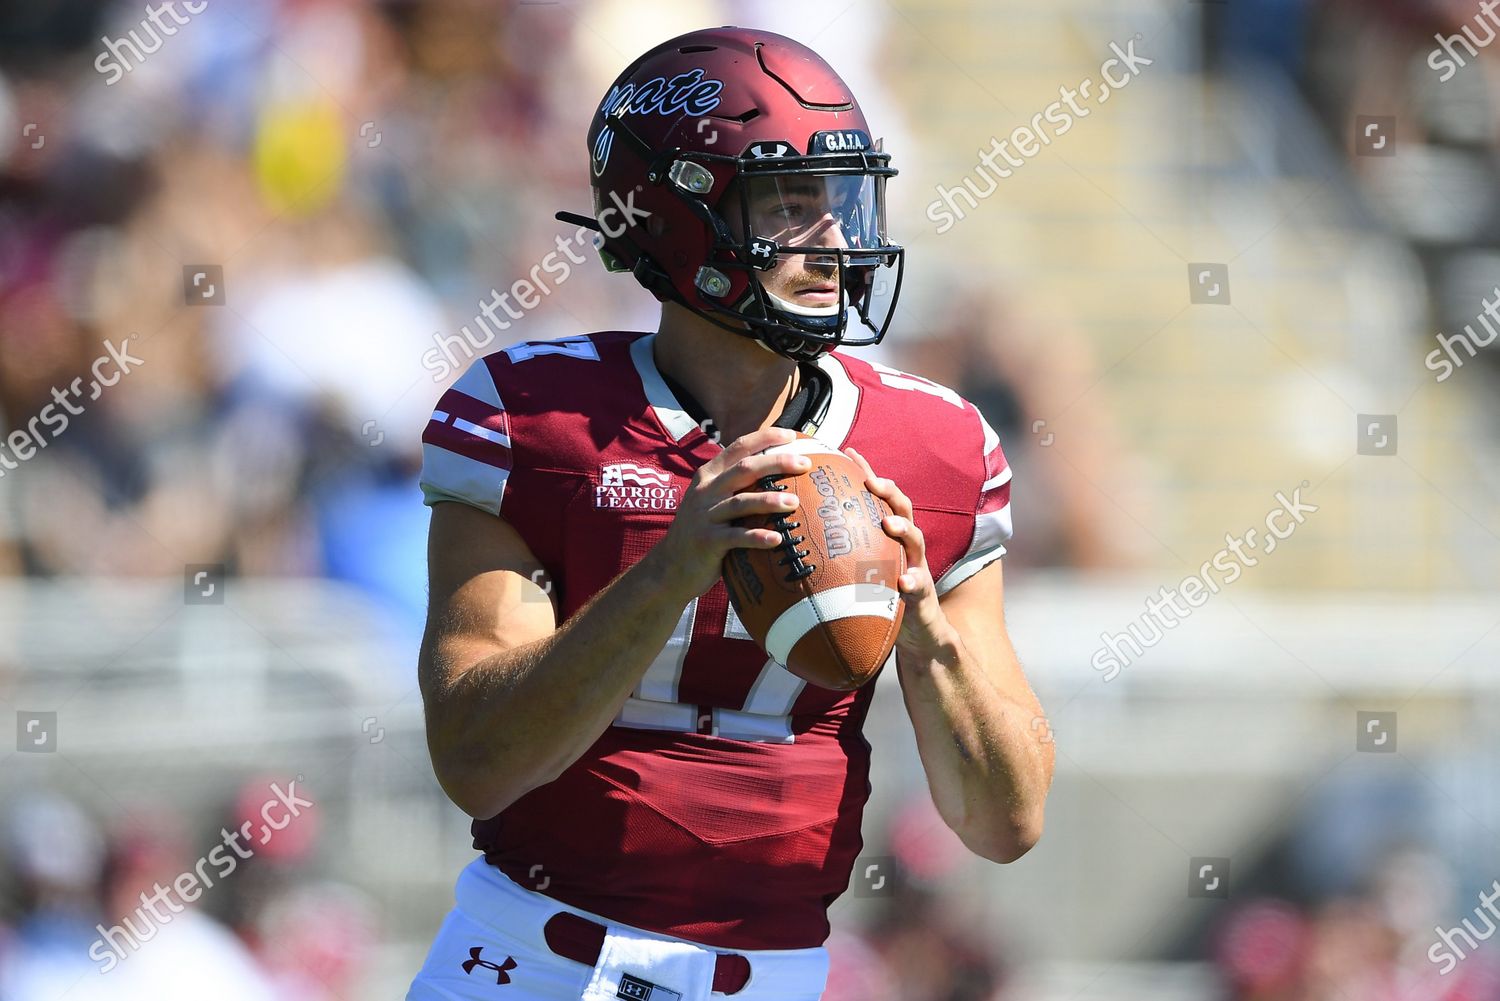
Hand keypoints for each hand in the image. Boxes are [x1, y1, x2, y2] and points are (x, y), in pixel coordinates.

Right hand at [647, 427, 811, 598]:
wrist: (670, 567)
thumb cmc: (703, 532)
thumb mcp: (712, 502)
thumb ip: (736, 487)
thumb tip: (778, 476)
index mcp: (709, 476)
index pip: (738, 447)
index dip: (765, 438)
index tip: (791, 435)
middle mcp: (705, 491)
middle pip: (744, 469)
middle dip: (776, 462)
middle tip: (804, 464)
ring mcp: (705, 516)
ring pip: (741, 502)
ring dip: (770, 500)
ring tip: (794, 502)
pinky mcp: (707, 542)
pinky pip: (736, 537)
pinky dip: (757, 537)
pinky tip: (777, 539)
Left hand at [844, 447, 957, 659]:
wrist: (917, 631)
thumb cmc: (881, 594)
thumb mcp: (861, 567)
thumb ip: (841, 550)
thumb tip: (797, 536)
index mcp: (889, 535)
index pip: (878, 497)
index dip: (866, 473)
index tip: (849, 452)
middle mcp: (906, 545)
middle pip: (902, 508)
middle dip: (890, 492)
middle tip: (873, 482)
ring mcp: (917, 566)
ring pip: (917, 540)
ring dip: (905, 529)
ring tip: (890, 525)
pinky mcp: (923, 594)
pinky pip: (920, 585)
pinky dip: (913, 581)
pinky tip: (903, 582)